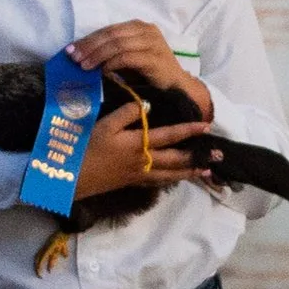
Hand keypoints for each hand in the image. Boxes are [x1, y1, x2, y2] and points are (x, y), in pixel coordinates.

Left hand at [66, 19, 211, 121]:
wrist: (176, 87)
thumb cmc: (149, 73)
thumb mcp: (127, 58)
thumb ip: (110, 53)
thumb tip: (81, 56)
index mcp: (138, 27)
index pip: (108, 30)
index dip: (88, 39)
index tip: (70, 50)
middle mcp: (146, 30)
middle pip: (111, 34)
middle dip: (89, 46)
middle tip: (74, 58)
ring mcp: (152, 42)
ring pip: (118, 44)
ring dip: (98, 55)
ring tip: (84, 66)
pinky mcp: (155, 57)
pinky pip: (128, 57)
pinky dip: (113, 63)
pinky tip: (103, 71)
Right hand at [73, 99, 218, 200]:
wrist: (71, 179)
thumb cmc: (85, 148)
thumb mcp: (104, 125)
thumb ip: (126, 113)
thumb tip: (147, 105)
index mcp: (139, 144)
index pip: (170, 136)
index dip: (189, 130)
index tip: (206, 126)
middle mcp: (144, 161)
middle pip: (177, 160)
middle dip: (198, 158)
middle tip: (218, 158)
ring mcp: (139, 174)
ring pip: (170, 175)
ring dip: (189, 172)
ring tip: (205, 172)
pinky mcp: (131, 182)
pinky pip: (157, 181)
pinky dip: (170, 180)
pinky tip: (175, 179)